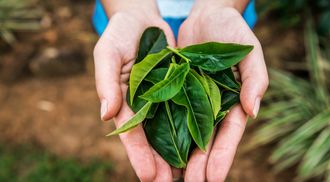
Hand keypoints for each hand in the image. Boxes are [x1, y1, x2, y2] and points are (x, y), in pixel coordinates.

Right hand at [93, 2, 177, 180]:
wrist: (142, 19)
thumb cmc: (120, 34)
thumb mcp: (108, 54)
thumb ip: (106, 83)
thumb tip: (105, 114)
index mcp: (125, 101)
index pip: (131, 132)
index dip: (139, 155)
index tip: (148, 176)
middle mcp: (145, 105)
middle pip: (153, 138)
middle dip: (161, 162)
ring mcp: (164, 98)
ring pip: (172, 130)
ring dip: (179, 152)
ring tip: (187, 176)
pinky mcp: (181, 88)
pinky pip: (188, 109)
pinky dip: (193, 128)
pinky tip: (201, 146)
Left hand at [178, 4, 268, 180]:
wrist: (207, 15)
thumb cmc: (233, 31)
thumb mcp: (249, 52)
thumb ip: (254, 79)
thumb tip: (254, 110)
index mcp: (233, 102)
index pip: (229, 133)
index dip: (222, 155)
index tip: (214, 176)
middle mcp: (213, 106)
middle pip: (206, 140)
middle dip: (199, 164)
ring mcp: (193, 100)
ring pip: (186, 132)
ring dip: (180, 155)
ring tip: (172, 177)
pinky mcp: (174, 91)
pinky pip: (168, 113)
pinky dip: (164, 131)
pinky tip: (157, 149)